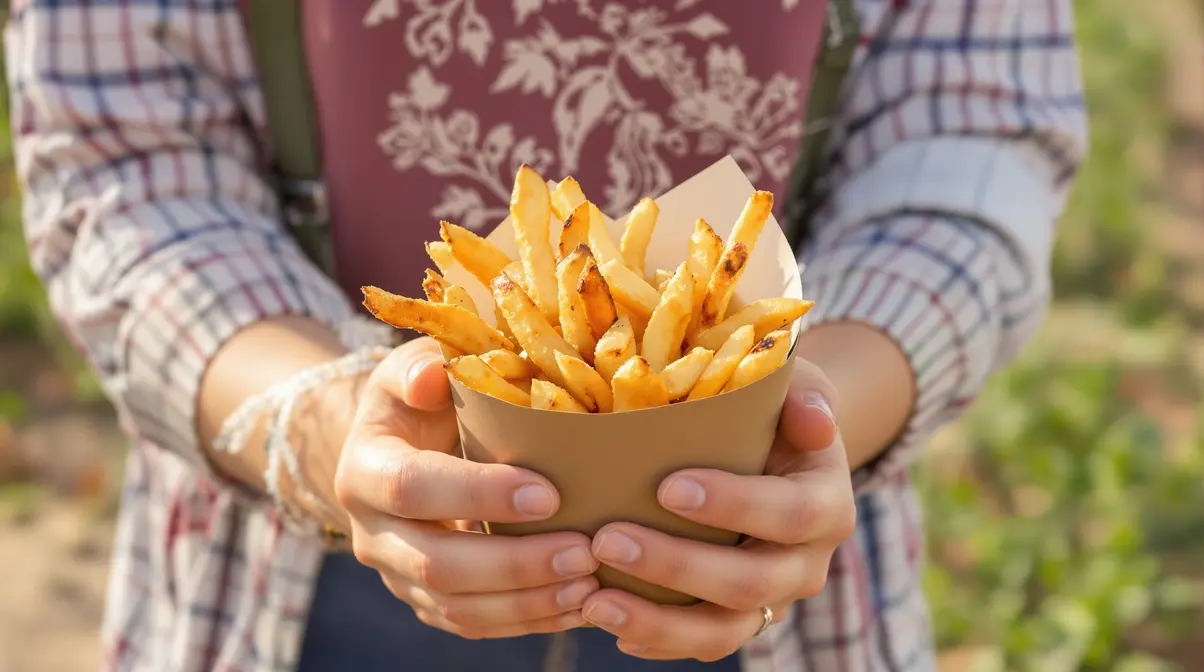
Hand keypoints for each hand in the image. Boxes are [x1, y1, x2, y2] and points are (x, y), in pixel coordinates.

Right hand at [335, 337, 599, 638]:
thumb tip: (433, 377)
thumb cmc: (424, 397)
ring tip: (588, 583)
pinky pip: (472, 625)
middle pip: (436, 564)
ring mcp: (397, 575)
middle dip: (514, 564)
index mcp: (365, 468)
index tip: (549, 493)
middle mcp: (371, 532)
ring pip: (456, 609)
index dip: (478, 494)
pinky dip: (527, 620)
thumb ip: (423, 363)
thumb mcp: (416, 367)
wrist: (399, 447)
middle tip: (583, 551)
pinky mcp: (426, 602)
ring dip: (527, 602)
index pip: (413, 487)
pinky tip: (578, 606)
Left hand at [579, 358, 856, 660]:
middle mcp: (806, 562)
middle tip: (607, 540)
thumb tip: (816, 421)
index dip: (734, 506)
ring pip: (723, 630)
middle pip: (751, 583)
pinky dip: (652, 639)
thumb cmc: (772, 407)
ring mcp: (772, 598)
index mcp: (827, 504)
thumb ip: (806, 393)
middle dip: (676, 566)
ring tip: (594, 602)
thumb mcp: (793, 384)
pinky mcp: (738, 619)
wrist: (776, 447)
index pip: (790, 514)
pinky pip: (700, 643)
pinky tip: (603, 618)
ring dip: (657, 622)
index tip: (667, 489)